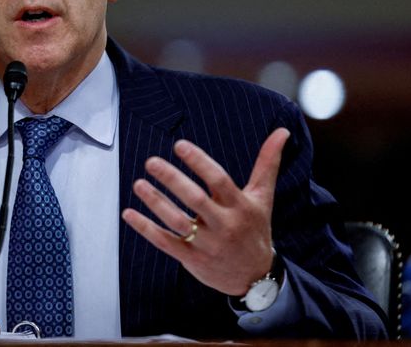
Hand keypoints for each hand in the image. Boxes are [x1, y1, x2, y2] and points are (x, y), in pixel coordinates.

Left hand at [121, 128, 289, 295]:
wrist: (256, 277)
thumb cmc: (255, 228)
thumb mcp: (263, 197)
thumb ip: (268, 163)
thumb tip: (282, 131)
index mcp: (240, 206)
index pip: (219, 180)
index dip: (199, 162)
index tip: (179, 145)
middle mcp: (224, 225)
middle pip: (196, 199)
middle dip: (173, 180)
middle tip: (151, 162)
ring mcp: (207, 243)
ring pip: (178, 221)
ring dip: (156, 202)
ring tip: (139, 184)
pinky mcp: (192, 258)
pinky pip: (165, 242)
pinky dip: (146, 228)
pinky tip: (128, 213)